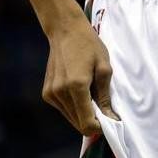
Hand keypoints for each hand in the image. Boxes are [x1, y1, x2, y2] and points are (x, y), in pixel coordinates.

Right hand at [42, 9, 120, 135]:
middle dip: (92, 121)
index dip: (99, 127)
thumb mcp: (104, 67)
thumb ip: (105, 96)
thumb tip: (110, 118)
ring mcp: (51, 93)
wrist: (65, 30)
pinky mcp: (46, 92)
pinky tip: (79, 91)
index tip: (109, 121)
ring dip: (83, 114)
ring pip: (70, 118)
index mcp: (76, 86)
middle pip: (78, 124)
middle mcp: (60, 93)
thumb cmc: (89, 45)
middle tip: (103, 108)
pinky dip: (73, 107)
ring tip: (91, 95)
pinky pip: (63, 109)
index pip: (86, 124)